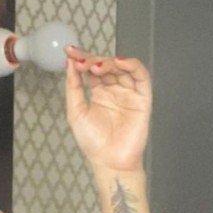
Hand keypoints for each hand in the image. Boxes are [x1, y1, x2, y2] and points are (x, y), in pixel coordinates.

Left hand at [63, 46, 151, 172]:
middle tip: (81, 61)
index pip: (91, 69)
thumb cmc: (93, 142)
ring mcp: (128, 93)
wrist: (109, 161)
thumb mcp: (75, 112)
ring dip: (109, 62)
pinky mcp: (142, 98)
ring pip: (122, 67)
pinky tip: (118, 62)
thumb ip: (73, 87)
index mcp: (99, 92)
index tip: (69, 51)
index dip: (81, 58)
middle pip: (106, 65)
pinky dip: (131, 65)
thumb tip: (69, 63)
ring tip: (95, 66)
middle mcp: (114, 90)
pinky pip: (140, 76)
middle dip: (92, 60)